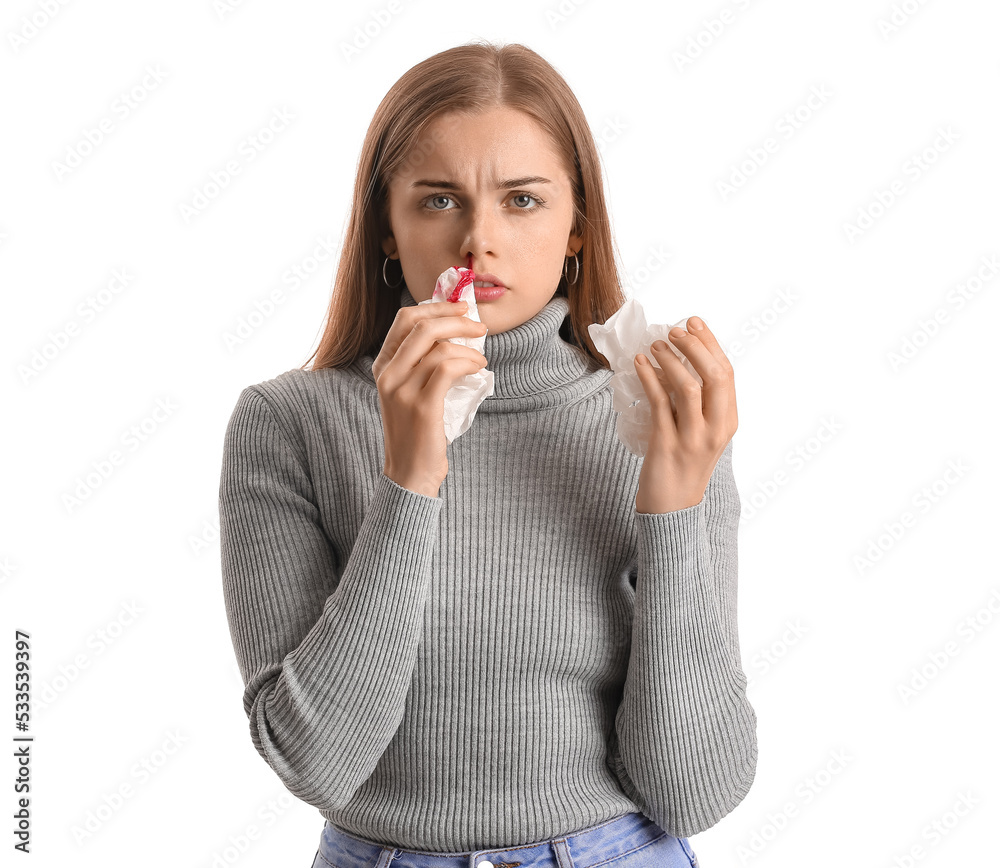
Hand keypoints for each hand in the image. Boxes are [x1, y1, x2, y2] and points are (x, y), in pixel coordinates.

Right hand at [372, 301, 488, 496]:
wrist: (409, 473)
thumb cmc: (417, 432)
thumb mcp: (409, 391)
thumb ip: (421, 363)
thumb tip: (455, 332)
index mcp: (383, 366)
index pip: (405, 319)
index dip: (436, 307)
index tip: (460, 307)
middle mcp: (387, 375)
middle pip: (422, 326)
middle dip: (456, 319)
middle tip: (479, 327)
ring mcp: (402, 391)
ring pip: (438, 347)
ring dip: (468, 347)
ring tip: (480, 359)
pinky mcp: (422, 407)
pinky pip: (447, 368)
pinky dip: (468, 363)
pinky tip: (478, 369)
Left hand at [632, 316, 737, 512]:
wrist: (672, 508)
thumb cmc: (684, 465)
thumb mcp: (703, 432)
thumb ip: (700, 403)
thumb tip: (681, 361)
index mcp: (729, 421)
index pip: (726, 373)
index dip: (710, 343)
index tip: (693, 322)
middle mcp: (717, 429)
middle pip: (714, 376)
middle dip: (694, 347)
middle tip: (673, 331)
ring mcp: (693, 438)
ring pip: (688, 388)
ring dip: (670, 361)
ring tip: (654, 346)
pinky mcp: (667, 444)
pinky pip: (659, 404)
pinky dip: (649, 379)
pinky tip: (639, 365)